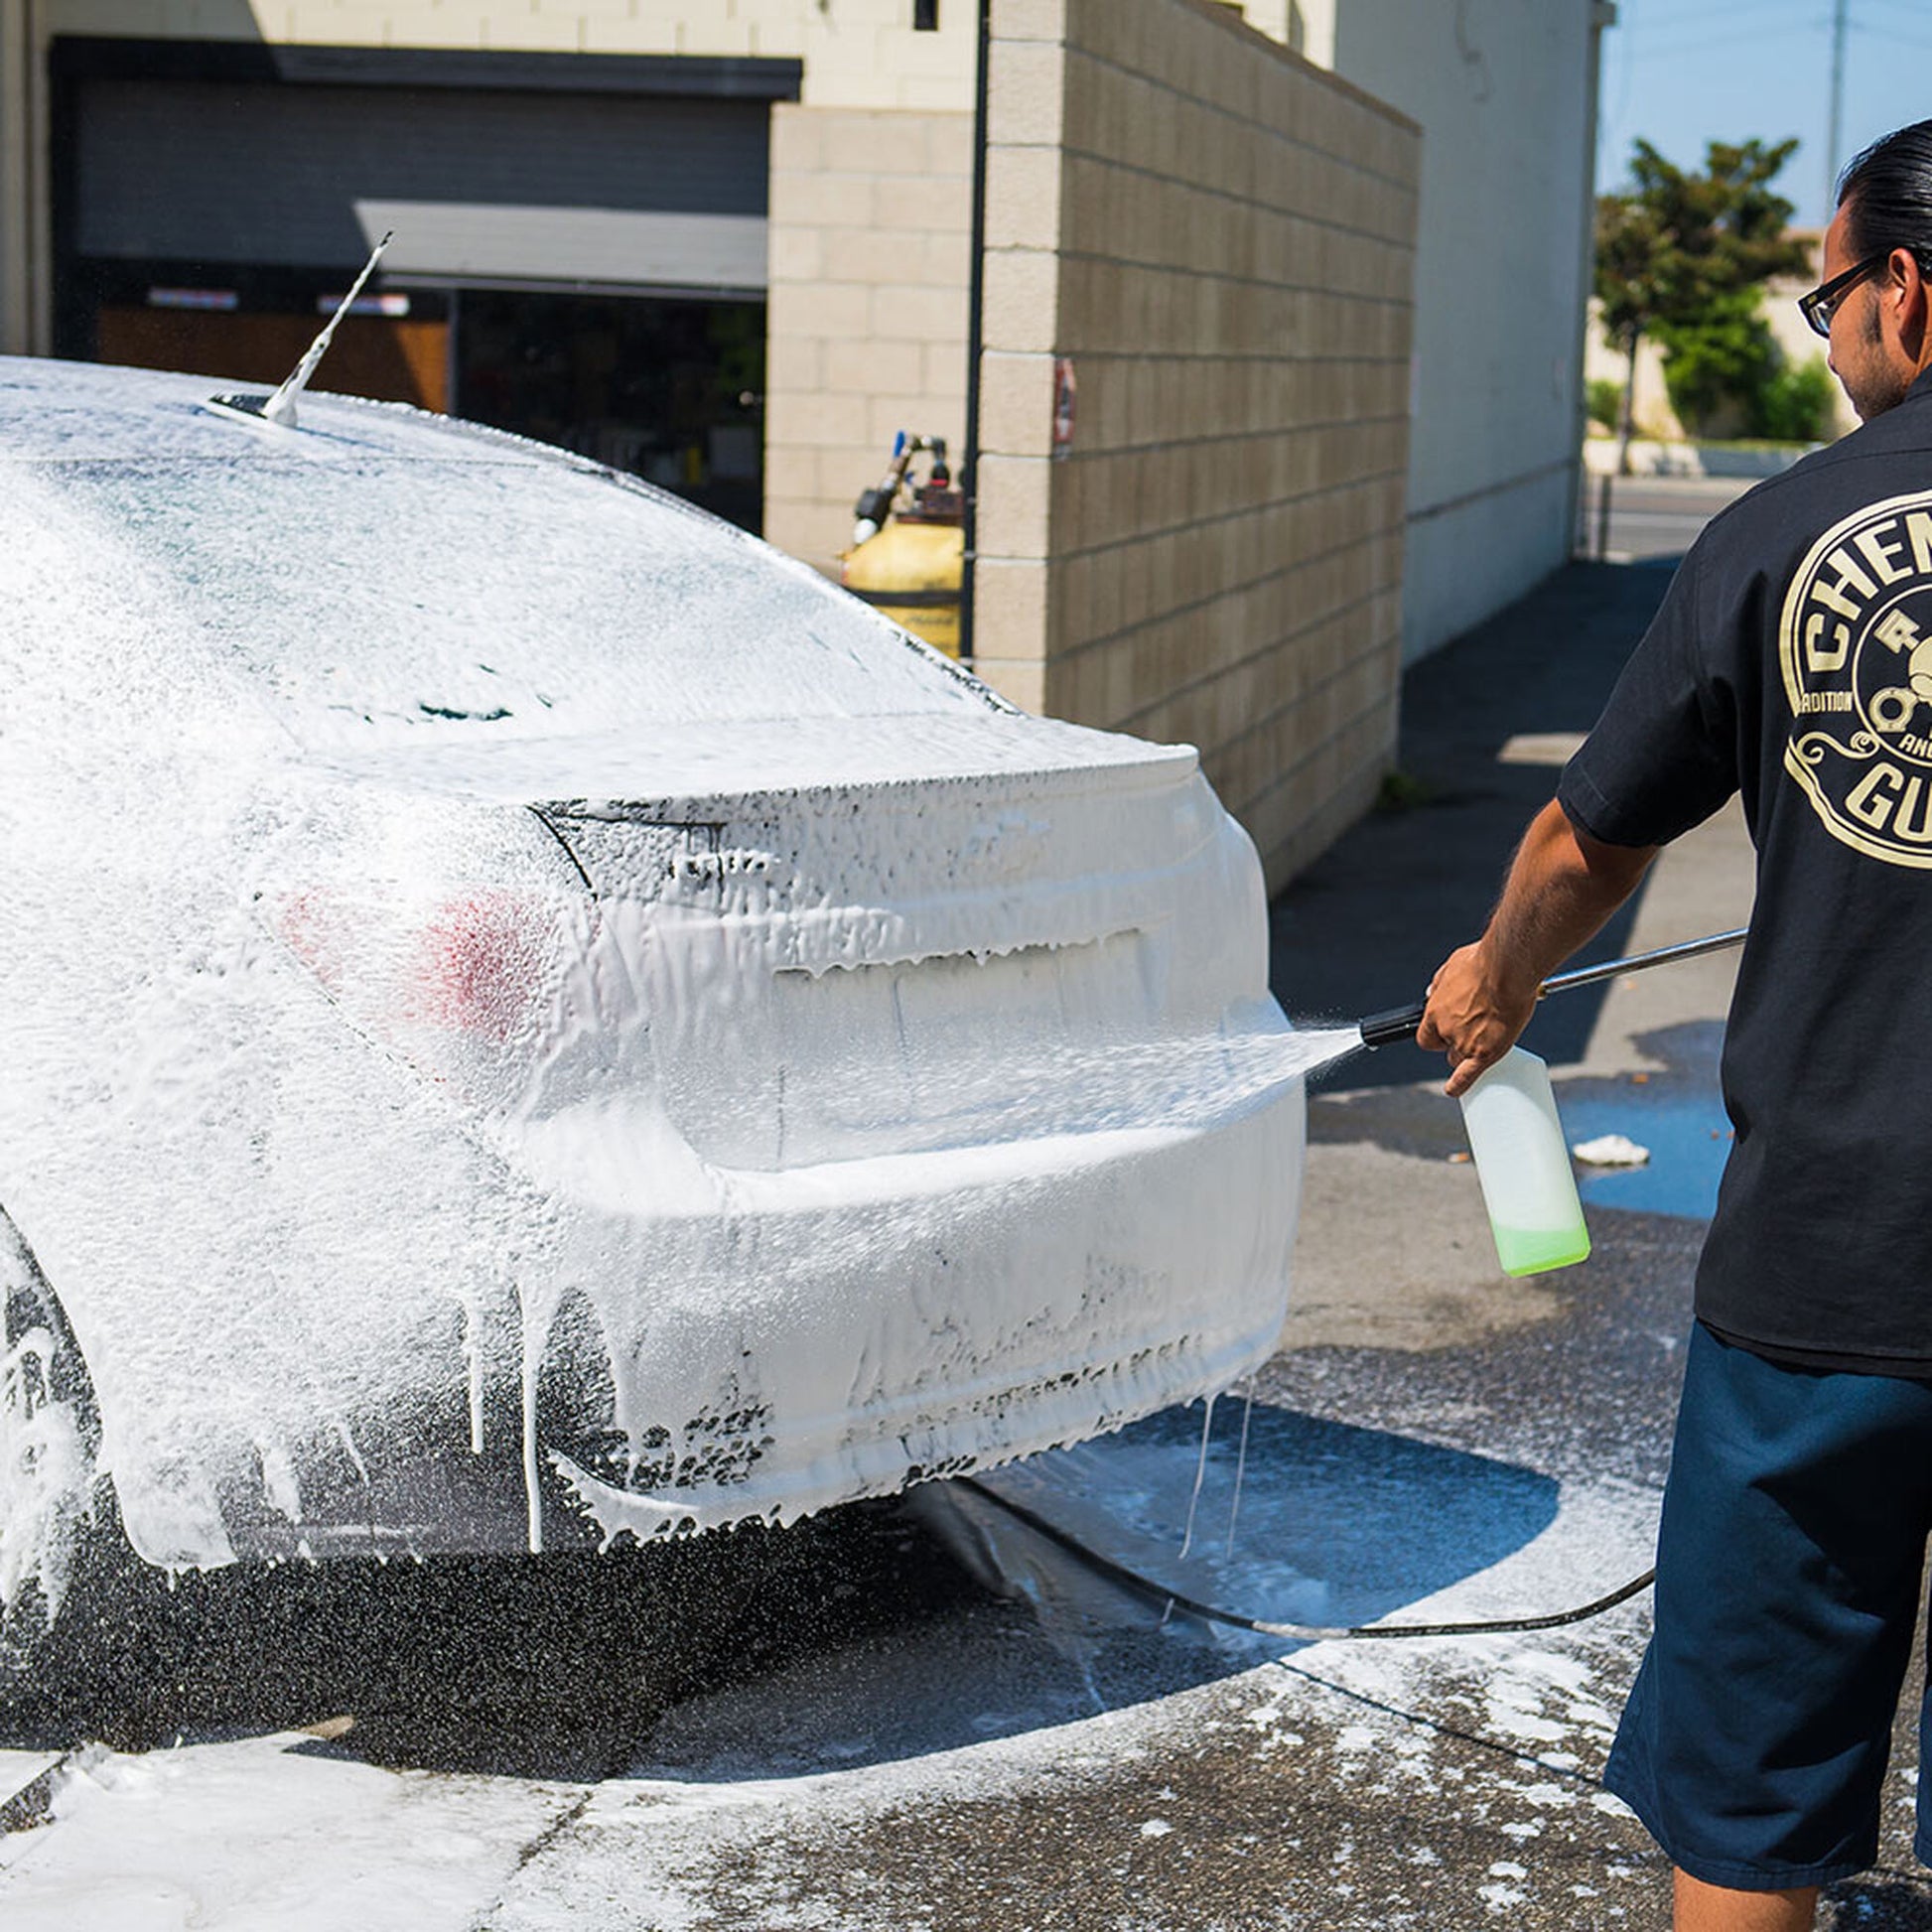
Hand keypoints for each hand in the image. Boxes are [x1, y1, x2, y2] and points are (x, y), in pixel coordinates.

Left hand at [1416, 941, 1538, 1097]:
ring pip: (1460, 1059)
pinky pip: (1467, 1076)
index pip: (1426, 1035)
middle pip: (1445, 1049)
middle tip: (1473, 1031)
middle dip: (1455, 1043)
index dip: (1436, 1036)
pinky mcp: (1487, 1052)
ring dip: (1469, 1053)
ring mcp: (1466, 1043)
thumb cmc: (1484, 962)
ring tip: (1487, 1038)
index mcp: (1436, 1011)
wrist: (1508, 968)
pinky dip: (1460, 1085)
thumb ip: (1439, 984)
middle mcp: (1447, 1030)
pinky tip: (1455, 1090)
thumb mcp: (1451, 967)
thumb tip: (1431, 992)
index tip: (1444, 1033)